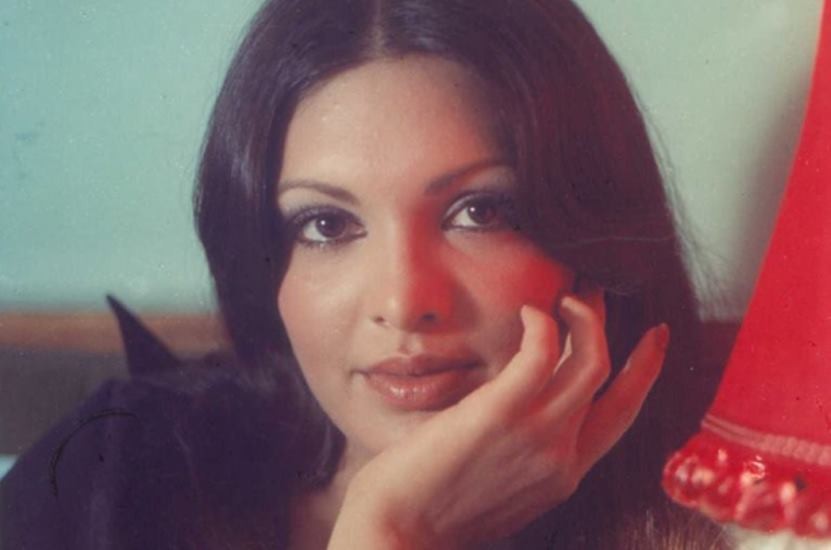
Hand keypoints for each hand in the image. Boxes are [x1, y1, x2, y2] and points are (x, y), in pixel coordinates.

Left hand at [329, 294, 669, 548]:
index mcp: (563, 474)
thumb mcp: (502, 486)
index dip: (643, 372)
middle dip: (609, 327)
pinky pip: (541, 353)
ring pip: (589, 361)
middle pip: (609, 379)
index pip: (621, 415)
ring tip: (566, 294)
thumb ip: (525, 452)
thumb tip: (519, 411)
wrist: (400, 534)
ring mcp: (537, 434)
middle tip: (597, 294)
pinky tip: (530, 311)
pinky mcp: (501, 413)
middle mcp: (562, 454)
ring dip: (585, 316)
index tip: (652, 340)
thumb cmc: (436, 509)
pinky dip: (544, 324)